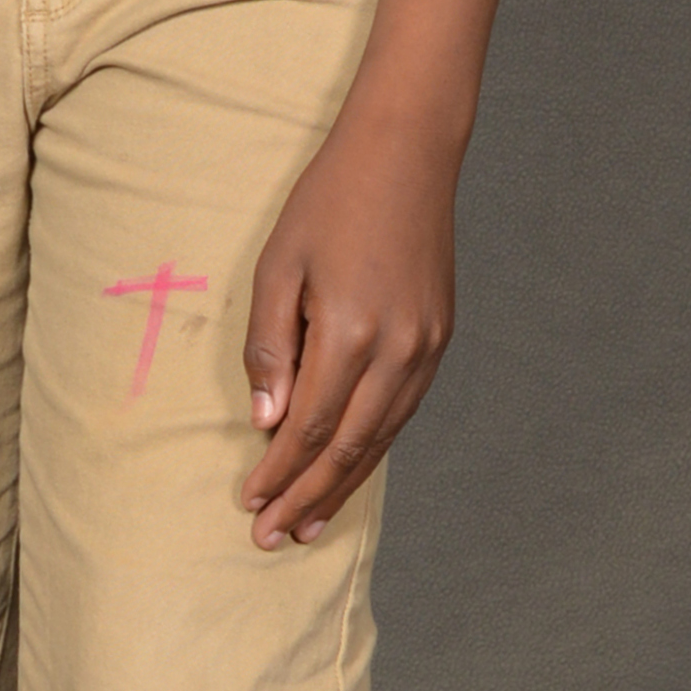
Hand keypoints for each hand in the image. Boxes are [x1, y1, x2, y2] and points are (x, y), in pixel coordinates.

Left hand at [240, 125, 456, 548]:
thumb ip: (271, 347)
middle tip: (272, 537)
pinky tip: (352, 466)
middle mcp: (398, 350)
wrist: (405, 152)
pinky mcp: (440, 337)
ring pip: (382, 438)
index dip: (279, 471)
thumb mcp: (279, 263)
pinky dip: (376, 447)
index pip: (310, 427)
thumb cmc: (329, 200)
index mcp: (350, 331)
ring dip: (344, 483)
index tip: (251, 504)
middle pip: (349, 447)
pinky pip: (404, 410)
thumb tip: (267, 421)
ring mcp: (427, 346)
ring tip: (309, 520)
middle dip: (307, 495)